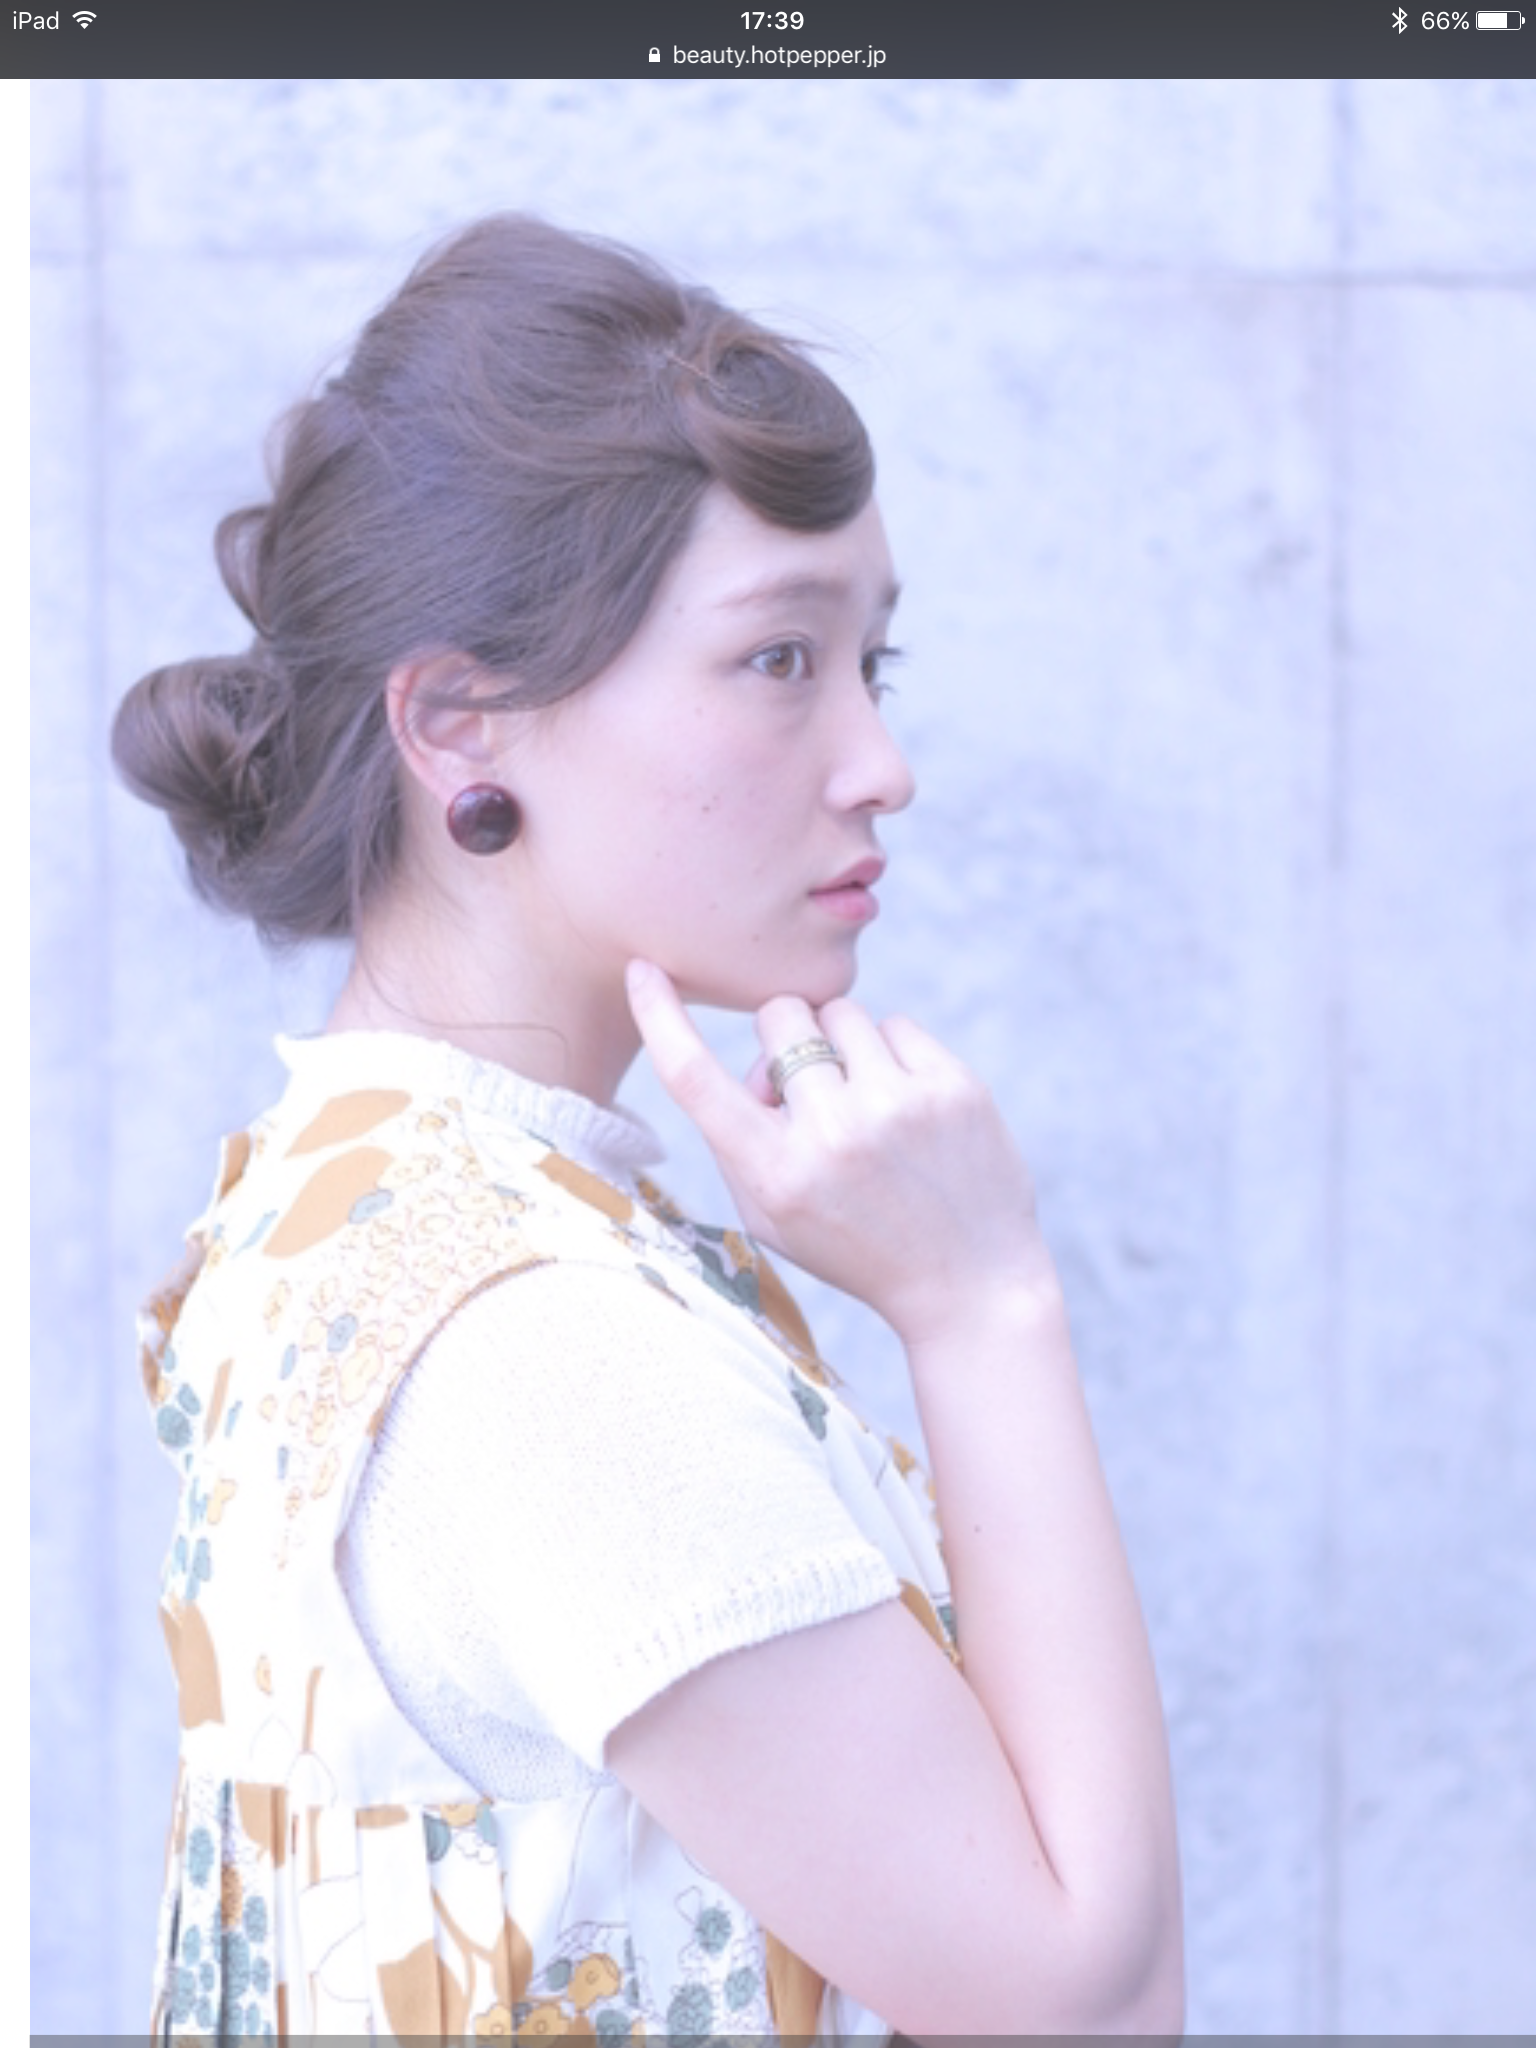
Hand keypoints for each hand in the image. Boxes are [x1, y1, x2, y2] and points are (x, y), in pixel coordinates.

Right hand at [625, 960, 1051, 1345]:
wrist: (970, 1284)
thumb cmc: (857, 1247)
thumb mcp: (774, 1218)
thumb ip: (742, 1141)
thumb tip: (759, 1060)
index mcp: (775, 1174)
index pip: (696, 1079)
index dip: (659, 1018)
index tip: (642, 970)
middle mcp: (832, 1135)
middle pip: (780, 1016)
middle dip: (786, 1039)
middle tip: (807, 1089)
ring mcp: (898, 1106)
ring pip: (840, 1013)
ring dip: (841, 1049)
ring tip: (863, 1105)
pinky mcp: (953, 1088)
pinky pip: (896, 1025)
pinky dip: (892, 1056)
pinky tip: (906, 1108)